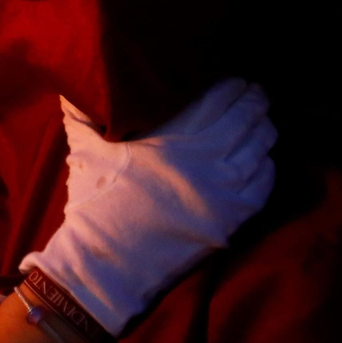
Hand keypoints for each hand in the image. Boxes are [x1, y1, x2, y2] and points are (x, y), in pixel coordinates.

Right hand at [18, 79, 277, 335]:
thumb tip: (75, 85)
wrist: (108, 262)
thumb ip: (83, 112)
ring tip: (262, 122)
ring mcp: (222, 193)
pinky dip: (267, 169)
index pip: (219, 98)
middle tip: (256, 93)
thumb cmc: (95, 202)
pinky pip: (263, 187)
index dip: (233, 85)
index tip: (235, 80)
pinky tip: (262, 161)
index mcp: (174, 139)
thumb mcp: (86, 149)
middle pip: (247, 120)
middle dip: (255, 102)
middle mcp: (205, 162)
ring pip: (260, 151)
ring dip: (264, 131)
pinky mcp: (229, 220)